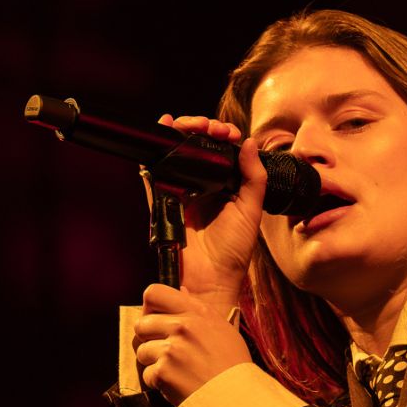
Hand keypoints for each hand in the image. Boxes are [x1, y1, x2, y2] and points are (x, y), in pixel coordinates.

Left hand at [133, 283, 251, 405]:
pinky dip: (159, 383)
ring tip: (176, 371)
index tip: (156, 321)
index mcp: (197, 311)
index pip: (154, 293)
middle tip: (166, 352)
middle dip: (149, 339)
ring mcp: (172, 349)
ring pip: (142, 351)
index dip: (149, 308)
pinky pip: (147, 374)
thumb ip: (198, 310)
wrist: (238, 399)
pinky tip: (177, 384)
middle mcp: (182, 326)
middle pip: (142, 324)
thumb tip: (180, 290)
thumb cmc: (233, 365)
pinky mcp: (163, 372)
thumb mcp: (223, 328)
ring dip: (154, 363)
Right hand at [157, 114, 266, 312]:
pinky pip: (154, 176)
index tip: (227, 132)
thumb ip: (253, 178)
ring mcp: (181, 194)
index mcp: (226, 187)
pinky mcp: (162, 204)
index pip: (222, 151)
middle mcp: (203, 188)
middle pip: (197, 147)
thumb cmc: (233, 253)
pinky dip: (153, 155)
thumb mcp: (251, 211)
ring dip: (180, 134)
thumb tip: (250, 143)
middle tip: (207, 127)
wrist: (209, 281)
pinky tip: (160, 133)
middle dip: (201, 128)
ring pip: (177, 155)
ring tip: (187, 124)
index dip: (223, 135)